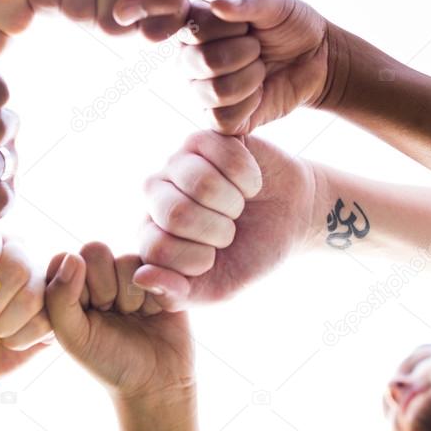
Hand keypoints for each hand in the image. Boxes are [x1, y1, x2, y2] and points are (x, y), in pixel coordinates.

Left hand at [45, 243, 194, 402]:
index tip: (87, 315)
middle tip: (112, 315)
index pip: (67, 258)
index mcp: (74, 283)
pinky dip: (160, 293)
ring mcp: (133, 273)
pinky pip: (162, 267)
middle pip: (96, 251)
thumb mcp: (73, 336)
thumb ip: (59, 298)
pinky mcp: (164, 277)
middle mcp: (102, 273)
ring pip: (128, 259)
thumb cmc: (107, 361)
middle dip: (104, 289)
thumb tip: (72, 257)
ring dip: (132, 297)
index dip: (77, 285)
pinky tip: (157, 312)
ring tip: (136, 317)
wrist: (155, 384)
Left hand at [138, 132, 318, 307]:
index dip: (196, 259)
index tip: (213, 258)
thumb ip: (177, 294)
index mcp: (150, 231)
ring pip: (200, 182)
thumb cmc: (249, 255)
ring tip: (238, 207)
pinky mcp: (208, 136)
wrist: (290, 220)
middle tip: (229, 231)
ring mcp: (179, 160)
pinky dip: (249, 178)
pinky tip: (249, 184)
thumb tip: (140, 278)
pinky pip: (226, 156)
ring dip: (233, 203)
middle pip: (176, 213)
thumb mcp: (217, 289)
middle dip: (218, 231)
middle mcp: (156, 191)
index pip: (156, 248)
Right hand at [184, 0, 331, 134]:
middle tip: (257, 49)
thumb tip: (217, 5)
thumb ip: (247, 0)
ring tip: (259, 69)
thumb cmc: (288, 26)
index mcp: (194, 27)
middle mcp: (190, 60)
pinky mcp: (218, 119)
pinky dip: (250, 103)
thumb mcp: (274, 4)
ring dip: (250, 78)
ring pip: (214, 92)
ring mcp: (201, 91)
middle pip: (202, 61)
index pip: (196, 29)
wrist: (315, 58)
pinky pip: (223, 118)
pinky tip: (258, 92)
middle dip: (244, 53)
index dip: (231, 28)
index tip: (248, 26)